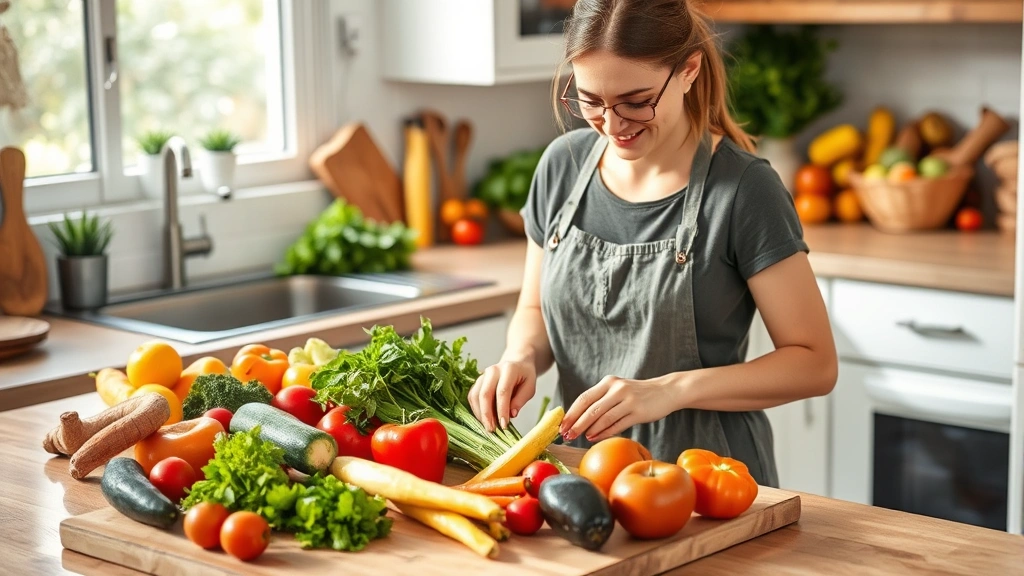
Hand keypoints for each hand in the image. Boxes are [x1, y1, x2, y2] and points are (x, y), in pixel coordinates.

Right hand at [468, 359, 536, 431]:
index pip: (502, 391)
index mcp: (508, 369)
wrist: (516, 364)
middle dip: (487, 414)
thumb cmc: (524, 377)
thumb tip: (511, 414)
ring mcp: (482, 375)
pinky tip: (483, 419)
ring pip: (476, 396)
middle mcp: (493, 370)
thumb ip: (521, 400)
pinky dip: (476, 410)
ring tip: (488, 427)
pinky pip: (472, 397)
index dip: (502, 410)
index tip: (504, 425)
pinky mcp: (477, 382)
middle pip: (485, 394)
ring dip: (480, 414)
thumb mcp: (530, 387)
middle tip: (491, 429)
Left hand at [560, 376, 675, 442]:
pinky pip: (617, 424)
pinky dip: (604, 433)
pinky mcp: (638, 412)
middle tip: (567, 435)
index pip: (584, 398)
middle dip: (576, 424)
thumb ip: (601, 400)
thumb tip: (578, 418)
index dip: (571, 412)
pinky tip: (595, 438)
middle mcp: (617, 389)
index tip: (561, 424)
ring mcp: (628, 400)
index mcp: (608, 383)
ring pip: (602, 417)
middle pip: (590, 409)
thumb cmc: (637, 394)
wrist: (666, 391)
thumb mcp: (618, 390)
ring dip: (589, 430)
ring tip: (579, 438)